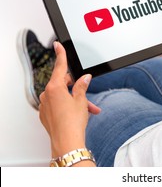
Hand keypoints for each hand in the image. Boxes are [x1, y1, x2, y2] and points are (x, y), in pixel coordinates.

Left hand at [39, 41, 100, 157]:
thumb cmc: (72, 122)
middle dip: (77, 85)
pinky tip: (81, 113)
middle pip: (63, 82)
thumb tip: (84, 78)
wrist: (67, 142)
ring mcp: (46, 105)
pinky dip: (70, 106)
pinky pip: (59, 105)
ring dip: (76, 99)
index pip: (59, 66)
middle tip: (87, 90)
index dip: (60, 54)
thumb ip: (82, 86)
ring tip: (89, 108)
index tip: (57, 44)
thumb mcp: (81, 101)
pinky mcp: (46, 114)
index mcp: (54, 88)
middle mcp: (47, 95)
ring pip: (63, 95)